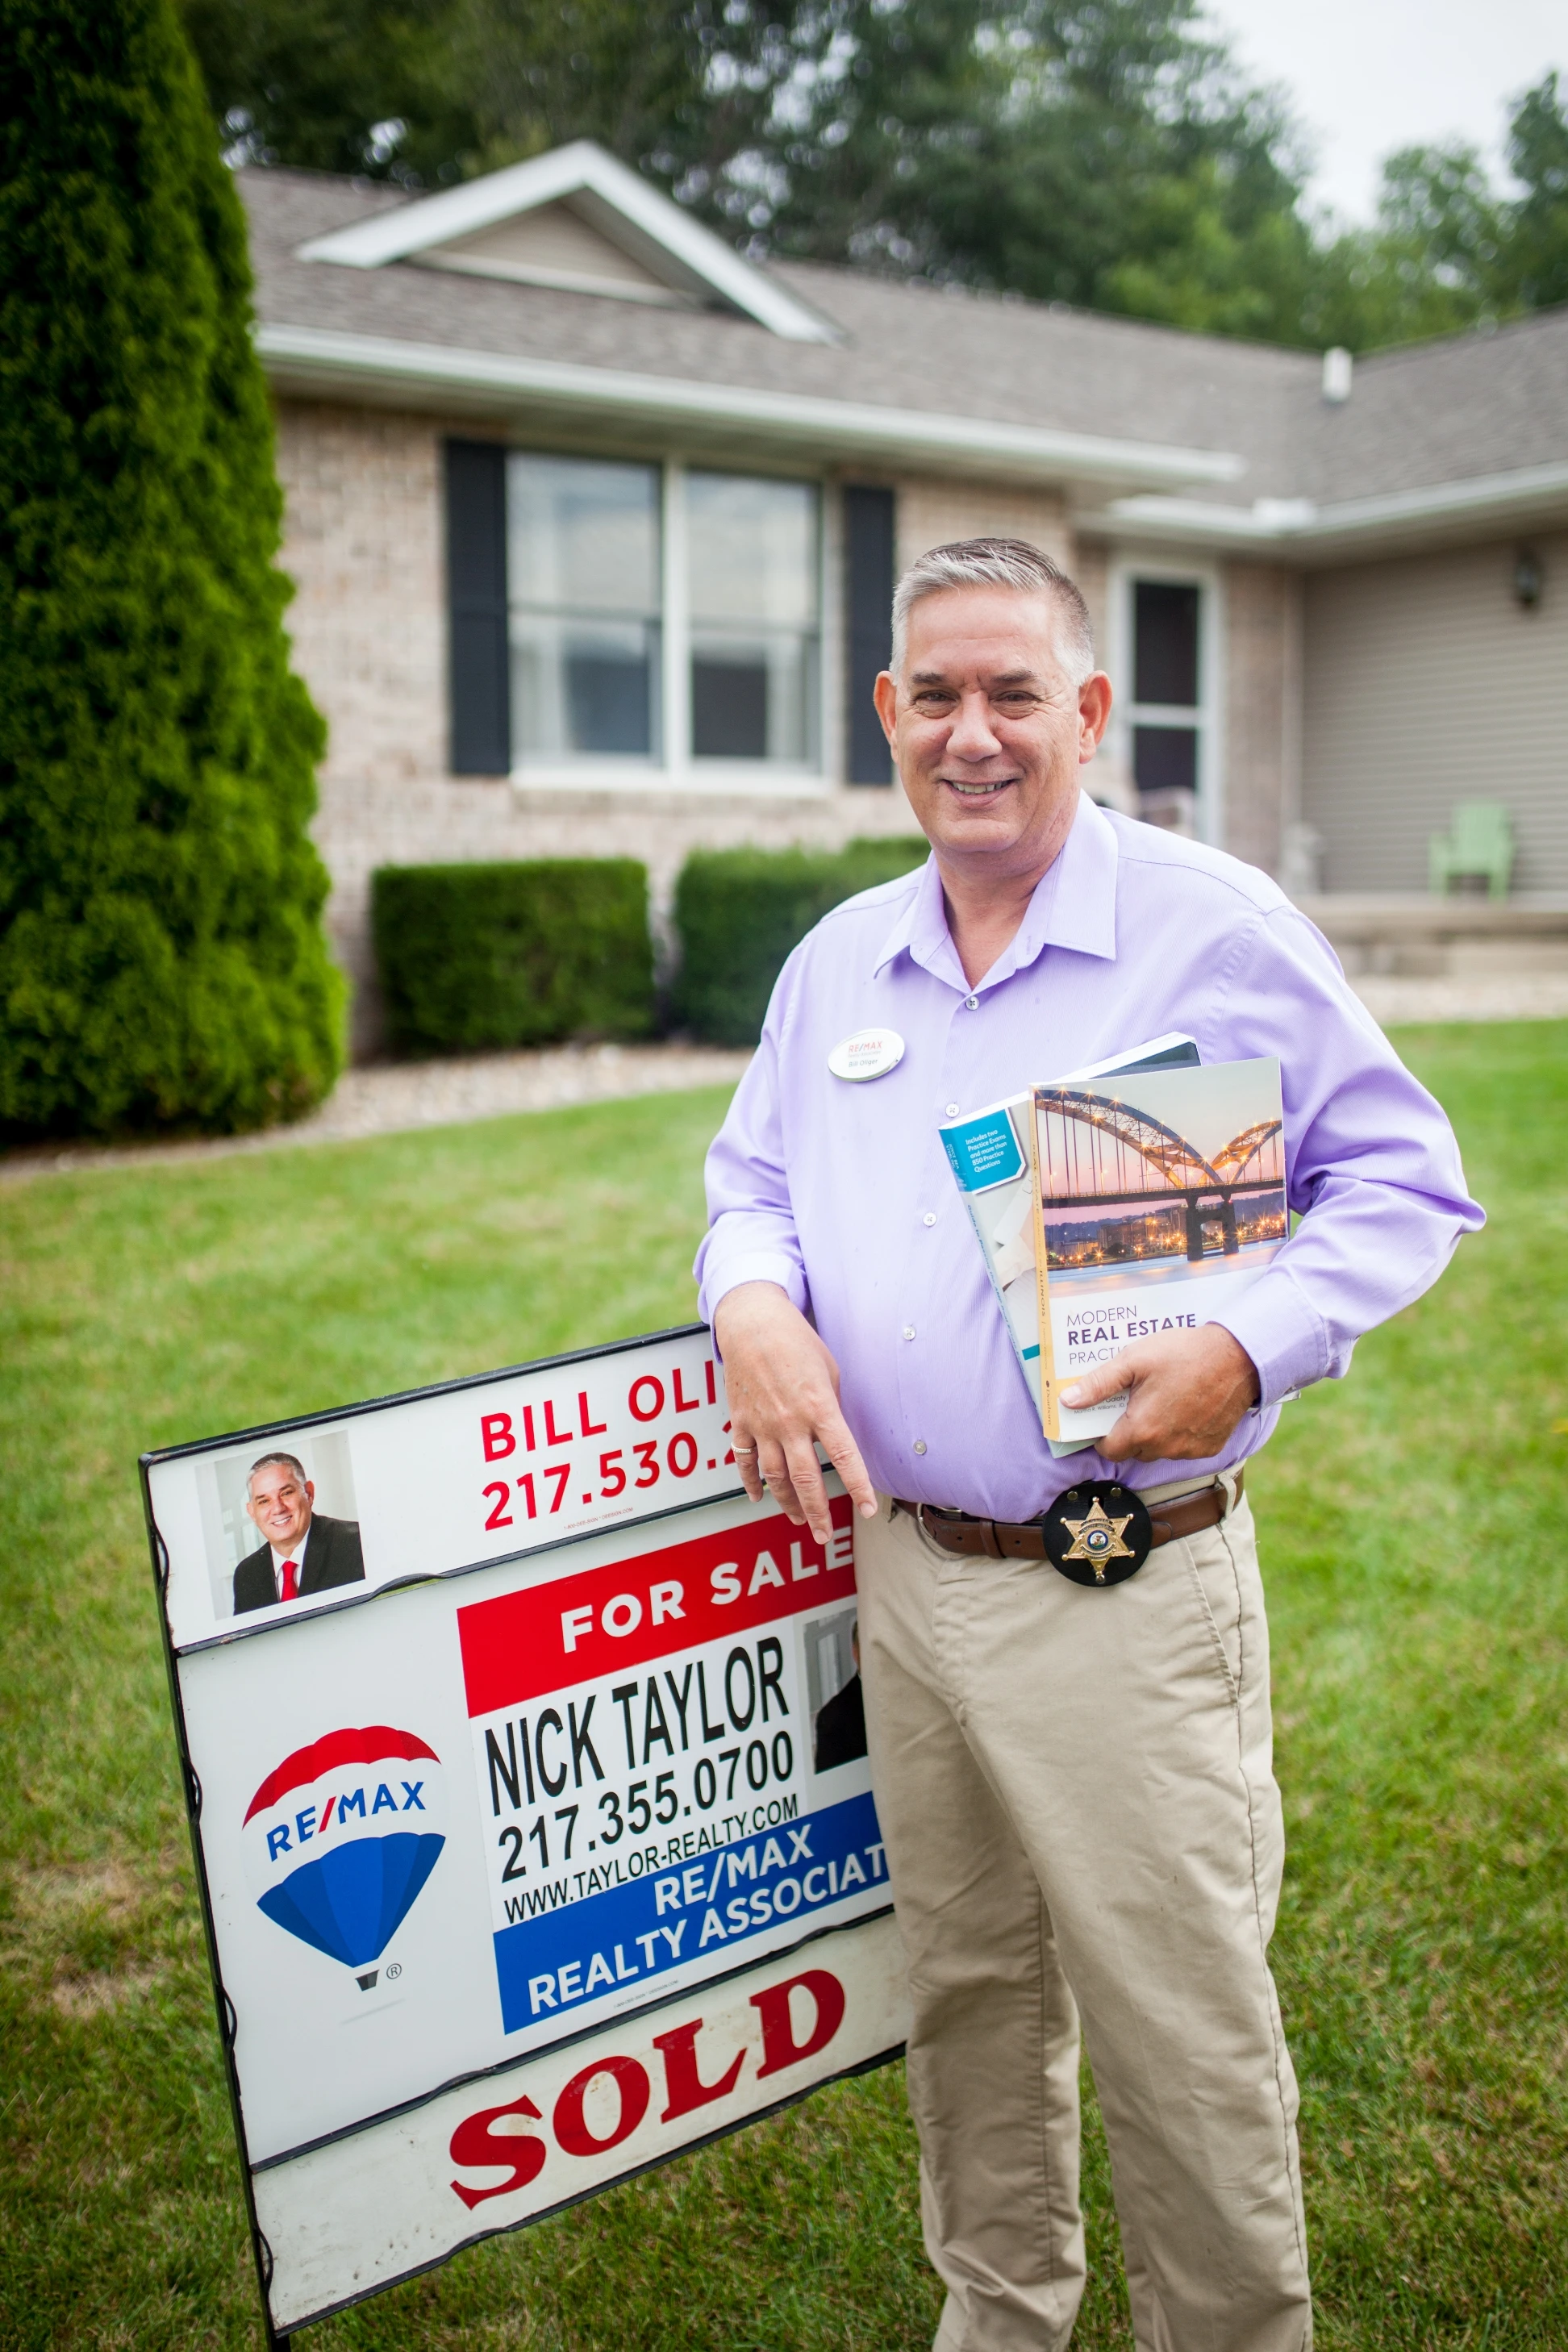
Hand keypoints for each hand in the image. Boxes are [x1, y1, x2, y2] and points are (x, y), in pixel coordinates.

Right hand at [713, 1282, 877, 1543]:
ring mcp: (762, 1425)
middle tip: (823, 1535)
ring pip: (774, 1477)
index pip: (844, 1457)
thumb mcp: (829, 1371)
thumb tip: (832, 1436)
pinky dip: (750, 1482)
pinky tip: (757, 1496)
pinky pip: (744, 1461)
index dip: (858, 1487)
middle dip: (816, 1512)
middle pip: (805, 1479)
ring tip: (798, 1519)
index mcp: (819, 1408)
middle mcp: (790, 1422)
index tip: (866, 1509)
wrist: (751, 1323)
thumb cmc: (795, 1341)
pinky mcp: (740, 1422)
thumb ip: (831, 1408)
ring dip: (787, 1503)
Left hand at [1058, 1324, 1260, 1464]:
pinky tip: (1186, 1407)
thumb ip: (1099, 1383)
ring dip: (1155, 1433)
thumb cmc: (1184, 1354)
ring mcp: (1190, 1450)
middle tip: (1136, 1400)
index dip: (1102, 1434)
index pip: (1108, 1450)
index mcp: (1142, 1430)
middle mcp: (1166, 1448)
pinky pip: (1185, 1447)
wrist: (1239, 1356)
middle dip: (1129, 1431)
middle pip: (1134, 1450)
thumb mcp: (1134, 1360)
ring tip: (1163, 1399)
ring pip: (1159, 1450)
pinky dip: (1180, 1433)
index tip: (1106, 1414)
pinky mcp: (1211, 1447)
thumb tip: (1068, 1401)